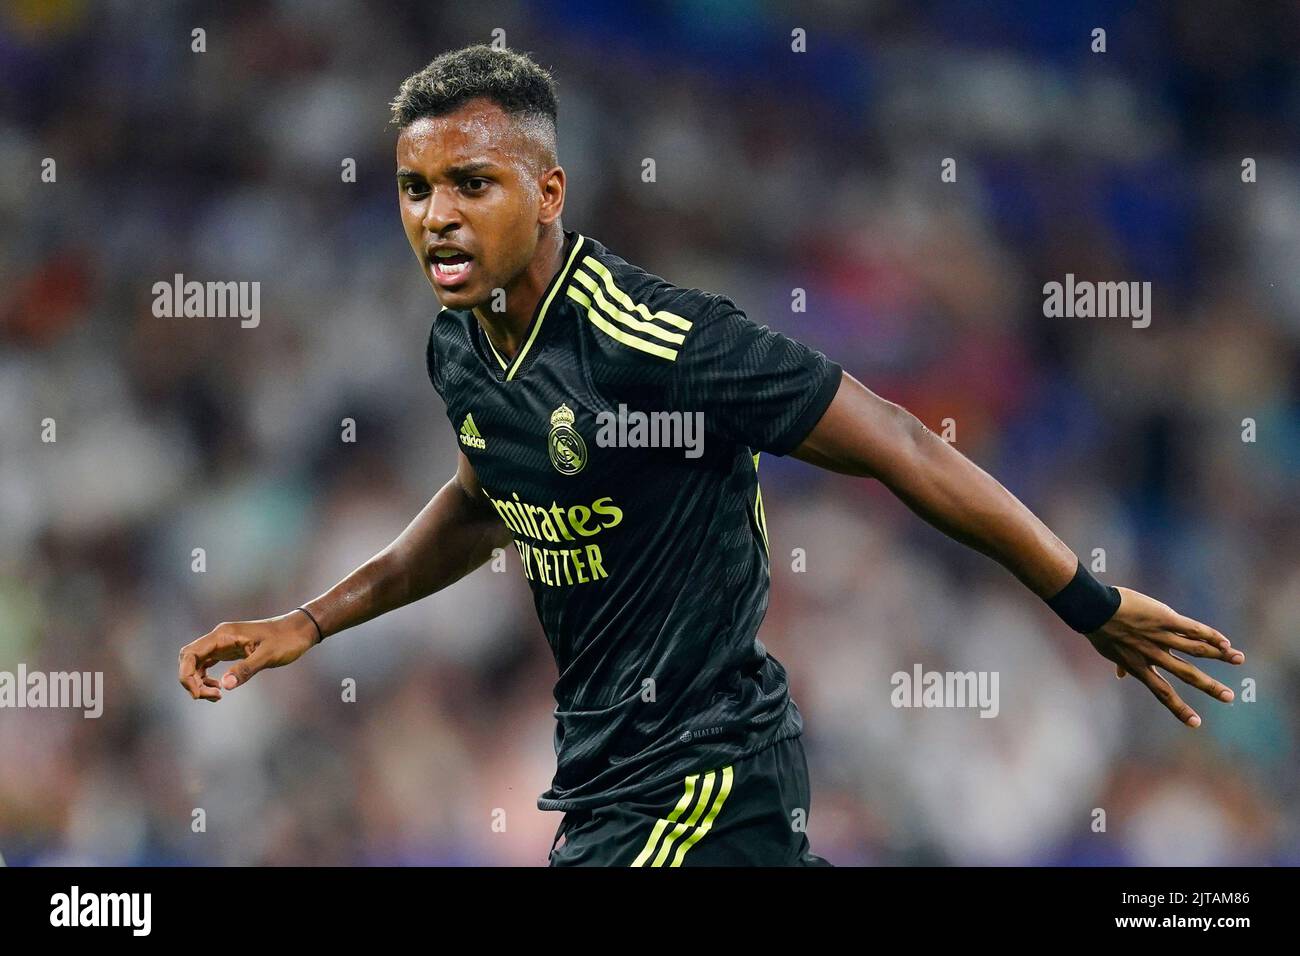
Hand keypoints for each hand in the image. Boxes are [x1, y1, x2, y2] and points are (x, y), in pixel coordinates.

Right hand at [178, 611, 318, 701]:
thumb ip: (246, 669)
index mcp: (224, 635)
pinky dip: (207, 678)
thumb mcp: (269, 655)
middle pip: (189, 659)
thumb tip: (224, 686)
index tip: (199, 694)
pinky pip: (207, 664)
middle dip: (191, 681)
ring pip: (197, 663)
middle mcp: (219, 637)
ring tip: (218, 695)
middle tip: (214, 696)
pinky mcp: (229, 650)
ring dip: (199, 681)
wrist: (301, 630)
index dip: (186, 676)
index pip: (190, 654)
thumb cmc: (287, 640)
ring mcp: (223, 643)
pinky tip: (220, 688)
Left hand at [1084, 587, 1244, 726]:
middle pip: (1186, 674)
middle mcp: (1153, 655)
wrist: (1093, 608)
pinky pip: (1192, 629)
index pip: (1162, 693)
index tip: (1195, 724)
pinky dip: (1210, 635)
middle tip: (1229, 697)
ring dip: (1220, 655)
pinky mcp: (1165, 619)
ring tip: (1239, 660)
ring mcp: (1160, 637)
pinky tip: (1225, 641)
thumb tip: (1118, 675)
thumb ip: (1120, 664)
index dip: (1179, 709)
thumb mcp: (1109, 652)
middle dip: (1209, 686)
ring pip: (1196, 649)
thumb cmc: (1099, 628)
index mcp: (1139, 666)